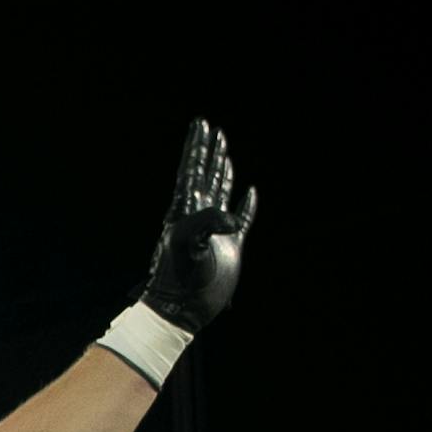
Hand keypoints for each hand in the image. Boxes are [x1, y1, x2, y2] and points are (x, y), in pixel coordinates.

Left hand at [143, 119, 255, 331]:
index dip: (197, 146)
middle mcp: (199, 216)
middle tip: (211, 128)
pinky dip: (247, 205)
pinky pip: (243, 219)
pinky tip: (250, 192)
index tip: (201, 123)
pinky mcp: (231, 246)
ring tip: (224, 149)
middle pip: (206, 174)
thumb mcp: (189, 244)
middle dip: (209, 150)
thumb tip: (232, 218)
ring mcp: (215, 230)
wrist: (183, 307)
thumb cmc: (180, 277)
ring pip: (221, 191)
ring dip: (223, 169)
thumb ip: (207, 224)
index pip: (192, 169)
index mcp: (186, 210)